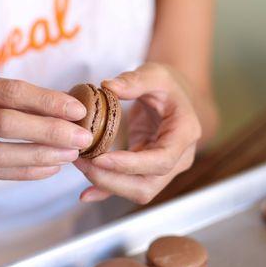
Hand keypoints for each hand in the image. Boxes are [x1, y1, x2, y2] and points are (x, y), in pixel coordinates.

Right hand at [0, 65, 91, 179]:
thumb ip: (1, 91)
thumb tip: (59, 103)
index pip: (8, 91)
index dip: (46, 101)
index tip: (77, 110)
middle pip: (4, 124)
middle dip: (49, 131)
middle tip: (82, 137)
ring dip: (39, 156)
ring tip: (70, 156)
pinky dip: (24, 172)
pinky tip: (49, 169)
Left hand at [74, 63, 201, 203]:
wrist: (174, 97)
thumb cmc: (167, 85)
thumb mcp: (155, 73)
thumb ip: (134, 80)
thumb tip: (107, 86)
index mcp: (185, 133)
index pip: (161, 160)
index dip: (131, 165)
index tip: (101, 159)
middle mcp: (179, 158)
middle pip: (148, 185)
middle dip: (113, 180)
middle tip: (82, 161)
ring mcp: (164, 168)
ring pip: (138, 190)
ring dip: (106, 183)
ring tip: (80, 164)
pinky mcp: (147, 171)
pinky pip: (128, 186)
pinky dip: (107, 191)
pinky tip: (86, 193)